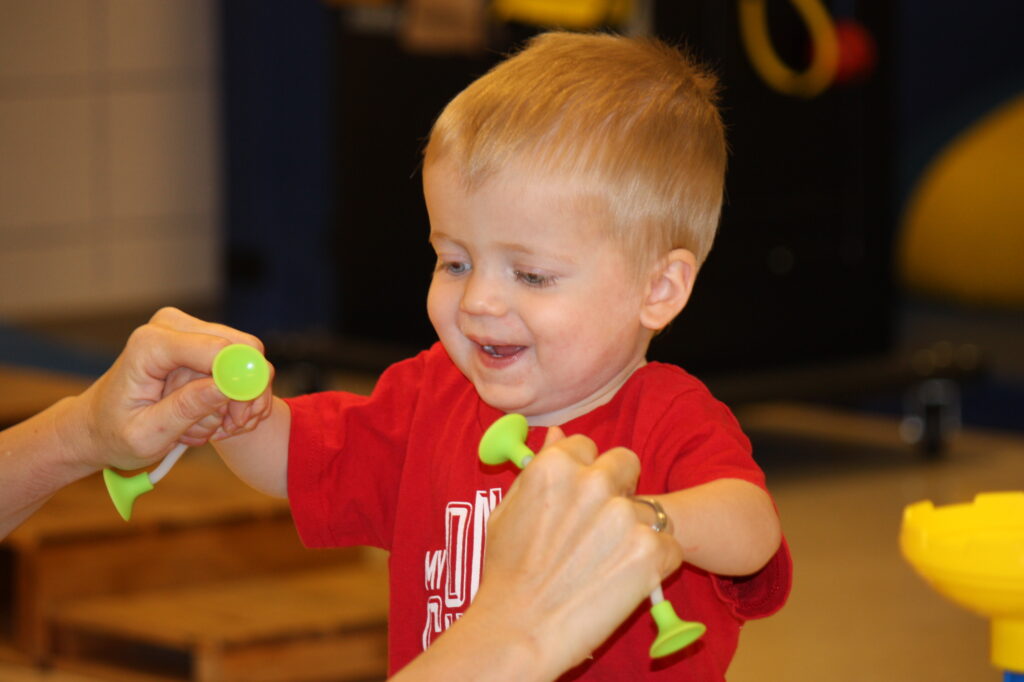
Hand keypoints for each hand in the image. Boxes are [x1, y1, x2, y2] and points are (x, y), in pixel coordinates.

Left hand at [70, 307, 273, 471]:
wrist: (97, 425)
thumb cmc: (115, 433)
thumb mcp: (147, 435)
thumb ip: (185, 409)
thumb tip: (227, 386)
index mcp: (150, 344)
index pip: (217, 350)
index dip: (239, 382)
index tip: (237, 419)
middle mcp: (172, 326)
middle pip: (242, 349)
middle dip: (243, 393)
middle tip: (229, 428)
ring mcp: (189, 330)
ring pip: (247, 358)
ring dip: (237, 399)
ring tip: (210, 427)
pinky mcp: (201, 340)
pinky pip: (241, 363)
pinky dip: (235, 394)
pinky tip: (212, 415)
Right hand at [454, 428, 683, 677]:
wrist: (520, 629)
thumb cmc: (506, 573)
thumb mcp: (509, 509)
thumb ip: (539, 468)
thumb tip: (557, 434)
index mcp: (556, 465)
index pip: (587, 446)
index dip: (585, 473)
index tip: (579, 498)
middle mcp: (593, 482)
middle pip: (625, 464)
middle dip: (618, 491)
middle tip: (600, 532)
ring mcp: (624, 515)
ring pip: (647, 510)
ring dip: (634, 532)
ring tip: (605, 567)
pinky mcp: (650, 549)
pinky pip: (668, 545)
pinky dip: (654, 564)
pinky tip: (624, 582)